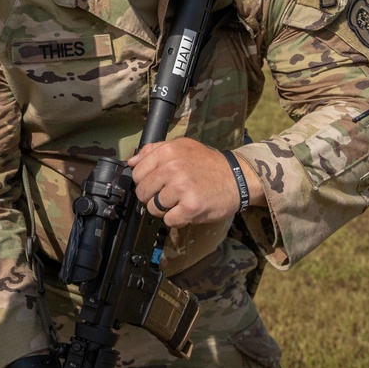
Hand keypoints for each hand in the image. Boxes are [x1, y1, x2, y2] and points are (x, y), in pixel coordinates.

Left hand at [127, 138, 263, 227]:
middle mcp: (172, 168)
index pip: (137, 173)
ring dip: (164, 209)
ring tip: (178, 202)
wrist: (237, 178)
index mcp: (168, 152)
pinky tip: (186, 210)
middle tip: (168, 195)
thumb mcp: (182, 147)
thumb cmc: (207, 163)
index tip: (155, 183)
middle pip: (142, 192)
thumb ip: (154, 151)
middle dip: (152, 197)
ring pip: (153, 208)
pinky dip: (176, 219)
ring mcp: (181, 188)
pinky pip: (168, 220)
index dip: (144, 181)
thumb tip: (131, 162)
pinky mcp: (191, 207)